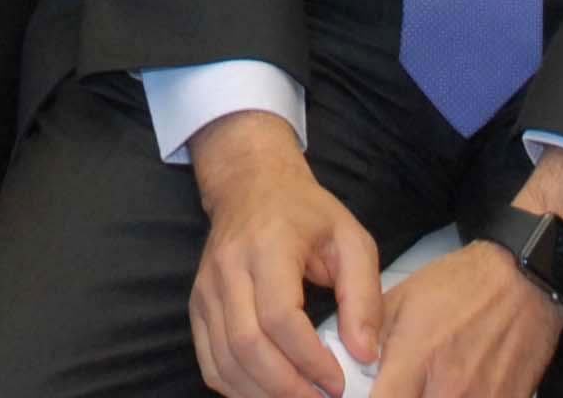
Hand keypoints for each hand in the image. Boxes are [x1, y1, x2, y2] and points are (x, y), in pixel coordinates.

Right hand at [188, 112, 380, 397]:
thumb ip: (364, 296)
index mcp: (268, 246)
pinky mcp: (198, 306)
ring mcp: (206, 289)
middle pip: (247, 345)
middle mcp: (228, 269)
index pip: (279, 316)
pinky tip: (268, 392)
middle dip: (285, 387)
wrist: (252, 186)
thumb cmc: (307, 214)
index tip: (337, 382)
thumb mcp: (351, 240)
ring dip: (262, 394)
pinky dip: (237, 388)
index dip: (308, 359)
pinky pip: (210, 362)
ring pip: (224, 360)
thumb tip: (365, 354)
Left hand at [373, 146, 562, 396]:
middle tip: (400, 387)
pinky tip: (455, 389)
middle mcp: (448, 388)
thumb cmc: (461, 286)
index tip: (364, 394)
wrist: (523, 279)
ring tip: (426, 386)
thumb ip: (370, 341)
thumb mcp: (401, 300)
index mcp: (416, 359)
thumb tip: (350, 370)